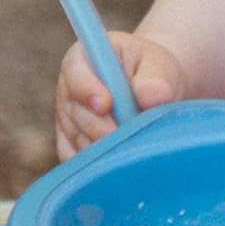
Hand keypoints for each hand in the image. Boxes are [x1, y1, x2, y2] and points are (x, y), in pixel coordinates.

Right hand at [54, 31, 185, 159]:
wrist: (153, 95)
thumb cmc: (154, 73)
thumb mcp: (159, 65)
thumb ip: (155, 77)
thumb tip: (152, 96)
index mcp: (83, 59)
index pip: (75, 73)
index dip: (87, 90)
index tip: (106, 104)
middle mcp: (67, 90)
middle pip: (76, 114)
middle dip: (103, 127)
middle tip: (130, 135)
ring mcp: (66, 121)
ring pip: (79, 141)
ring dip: (107, 147)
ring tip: (136, 146)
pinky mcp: (70, 146)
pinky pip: (78, 164)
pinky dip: (99, 166)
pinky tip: (122, 163)